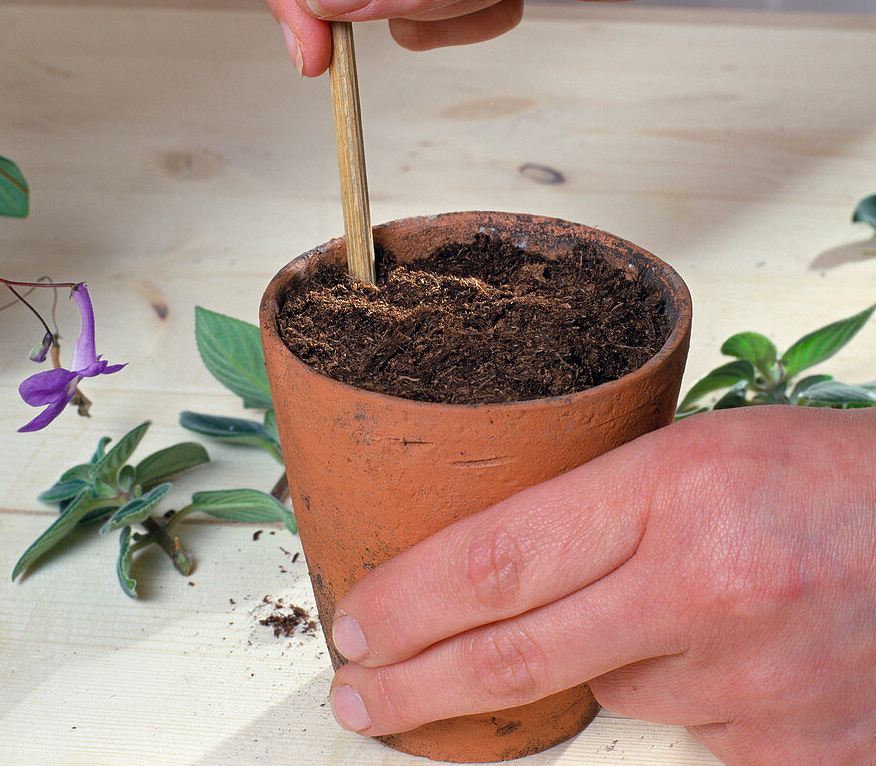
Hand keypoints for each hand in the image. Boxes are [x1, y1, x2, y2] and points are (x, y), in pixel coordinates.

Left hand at [325, 405, 875, 765]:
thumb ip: (607, 511)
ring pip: (608, 691)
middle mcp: (703, 593)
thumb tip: (514, 576)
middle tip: (360, 695)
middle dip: (419, 685)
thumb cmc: (826, 474)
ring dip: (602, 658)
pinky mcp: (788, 751)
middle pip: (515, 660)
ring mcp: (749, 686)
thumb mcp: (701, 448)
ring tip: (677, 597)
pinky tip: (735, 643)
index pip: (498, 560)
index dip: (410, 601)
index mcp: (673, 490)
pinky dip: (683, 689)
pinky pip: (688, 727)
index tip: (357, 625)